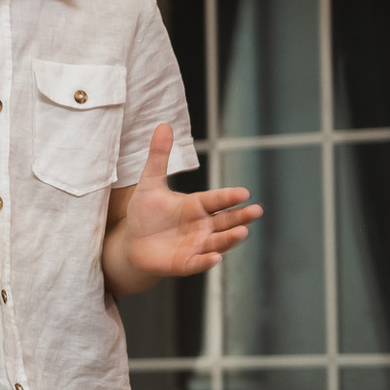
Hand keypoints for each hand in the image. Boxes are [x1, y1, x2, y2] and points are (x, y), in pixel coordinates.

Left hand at [120, 124, 261, 278]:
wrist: (132, 243)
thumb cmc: (145, 213)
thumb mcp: (150, 183)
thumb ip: (159, 157)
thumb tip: (163, 125)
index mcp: (197, 206)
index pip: (216, 200)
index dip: (228, 197)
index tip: (244, 193)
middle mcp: (202, 226)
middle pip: (225, 221)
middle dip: (240, 217)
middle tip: (256, 211)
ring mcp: (196, 245)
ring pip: (218, 242)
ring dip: (230, 238)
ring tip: (242, 232)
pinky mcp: (186, 263)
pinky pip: (198, 262)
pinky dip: (207, 260)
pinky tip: (215, 257)